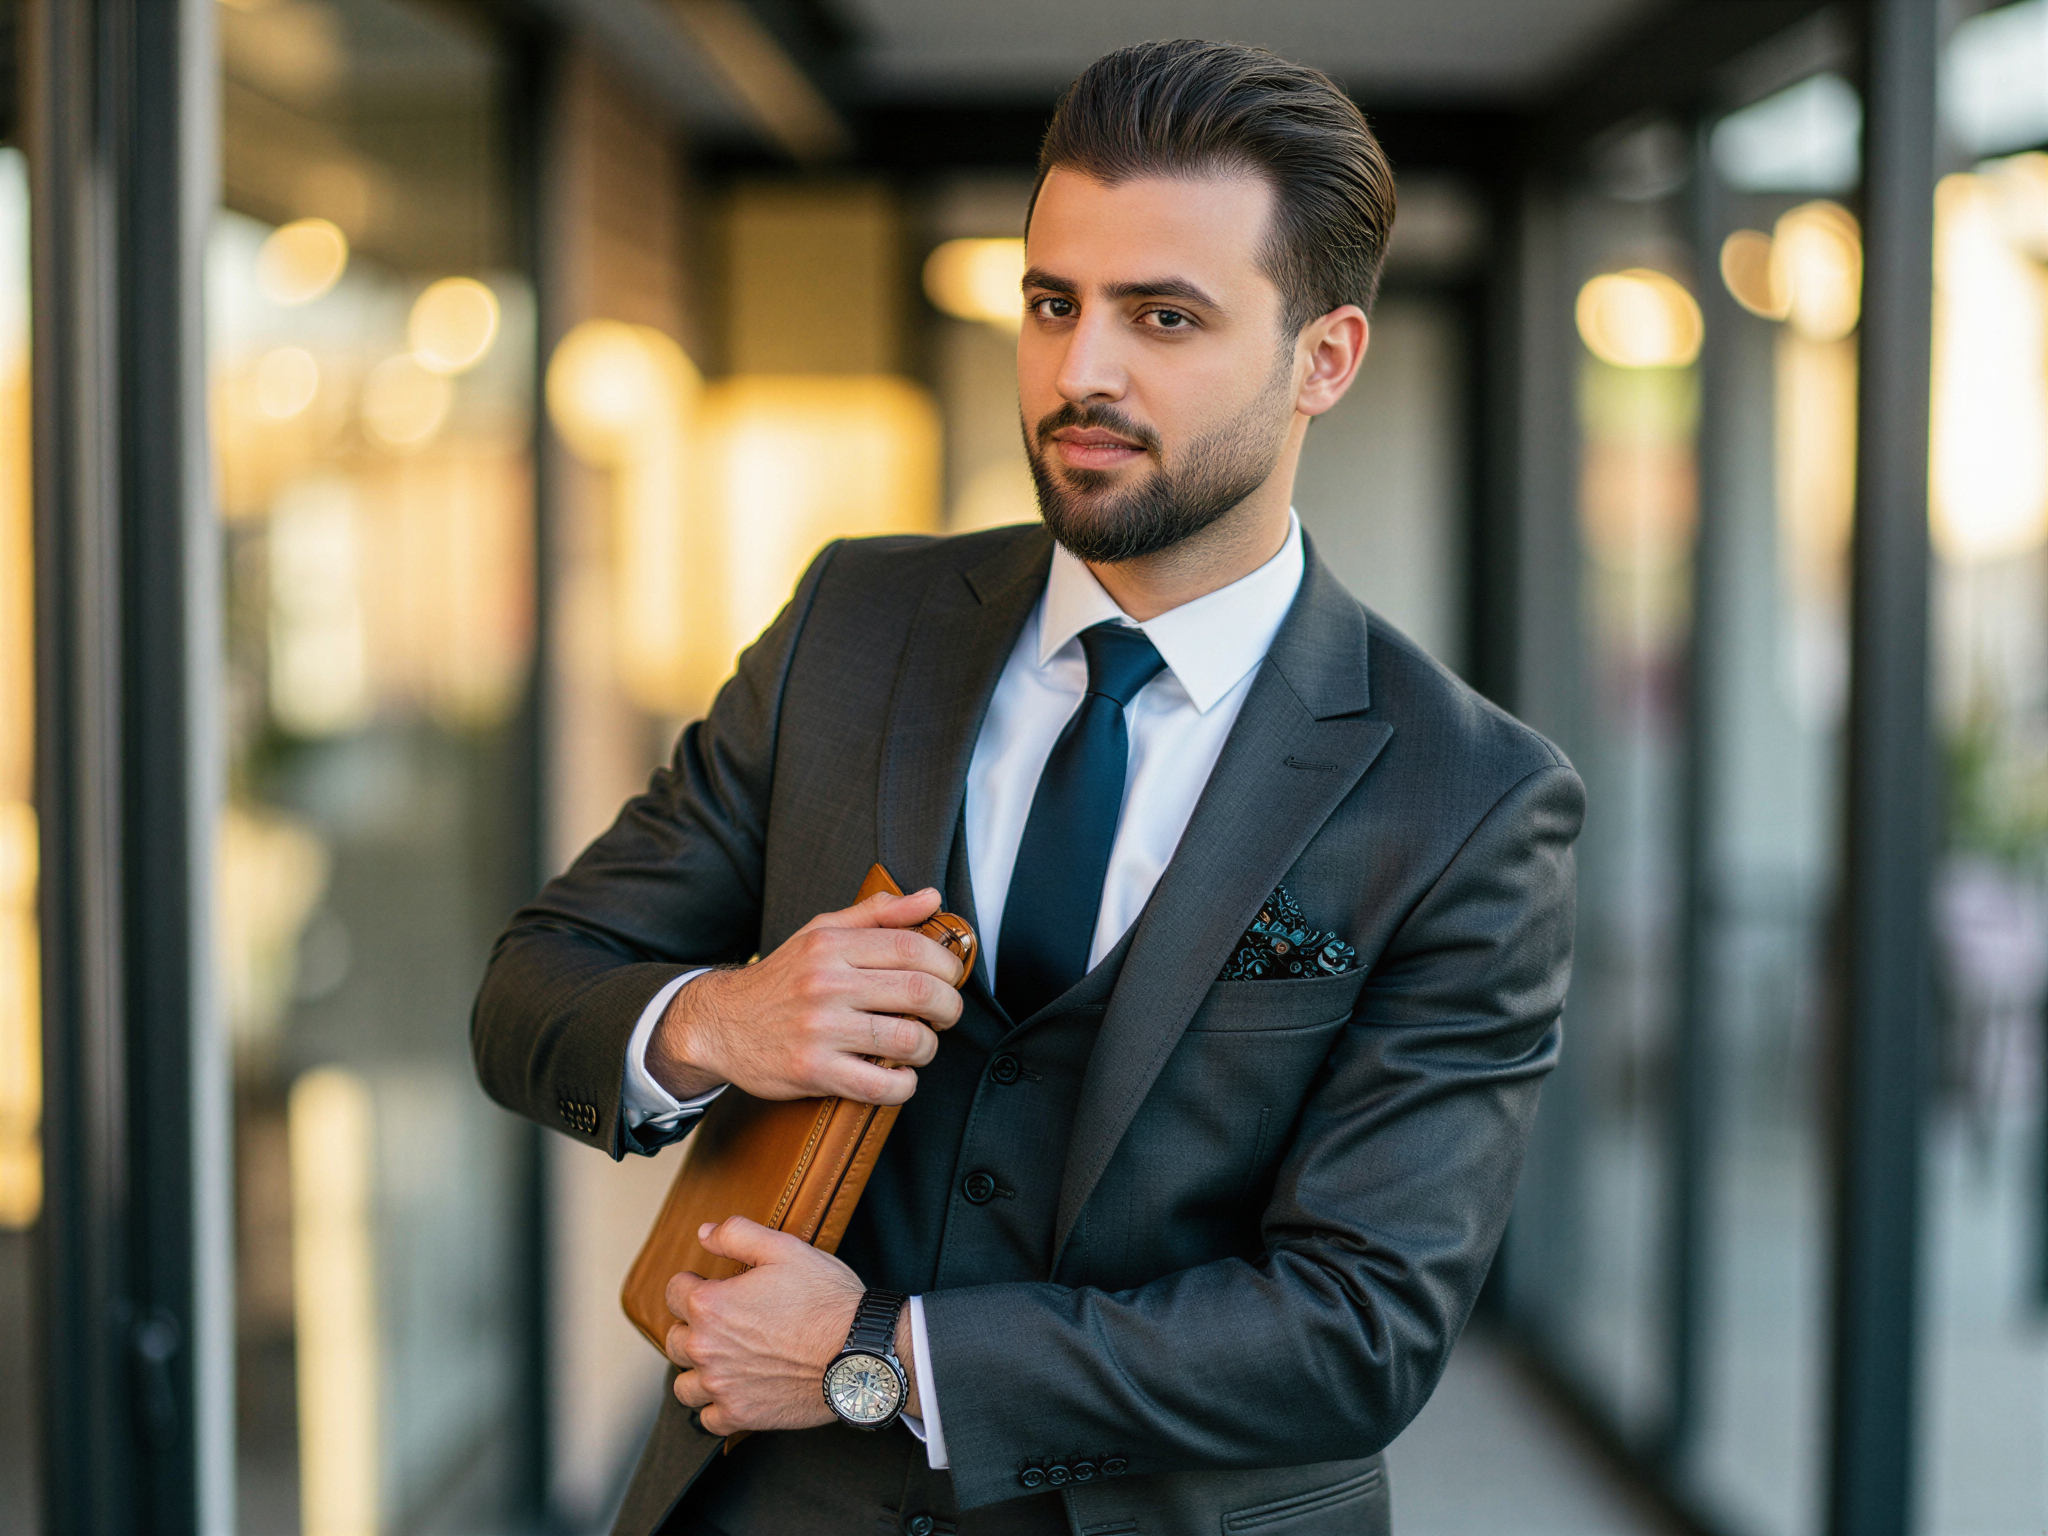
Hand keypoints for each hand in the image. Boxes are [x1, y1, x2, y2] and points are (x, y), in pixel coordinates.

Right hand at [647, 886, 967, 1103]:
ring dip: (928, 1047)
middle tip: (946, 1015)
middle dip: (948, 1007)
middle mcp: (825, 983)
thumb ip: (877, 914)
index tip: (950, 979)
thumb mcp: (820, 932)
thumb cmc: (782, 979)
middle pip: (919, 992)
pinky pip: (881, 1085)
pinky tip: (899, 1077)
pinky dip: (904, 1085)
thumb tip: (932, 898)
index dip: (946, 964)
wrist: (720, 1025)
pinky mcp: (813, 1071)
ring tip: (920, 1046)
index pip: (911, 947)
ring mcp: (819, 1029)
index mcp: (831, 945)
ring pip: (908, 1040)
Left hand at [666, 1216, 919, 1433]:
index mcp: (710, 1305)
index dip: (694, 1283)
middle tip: (727, 1323)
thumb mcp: (785, 1248)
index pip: (673, 1291)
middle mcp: (706, 1348)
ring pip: (684, 1383)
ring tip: (724, 1361)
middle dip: (694, 1327)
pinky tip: (736, 1391)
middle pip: (675, 1338)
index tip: (716, 1287)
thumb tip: (704, 1233)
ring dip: (698, 1371)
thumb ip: (737, 1235)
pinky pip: (707, 1418)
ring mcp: (721, 1386)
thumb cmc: (826, 1300)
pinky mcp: (740, 1415)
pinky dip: (716, 1407)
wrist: (860, 1351)